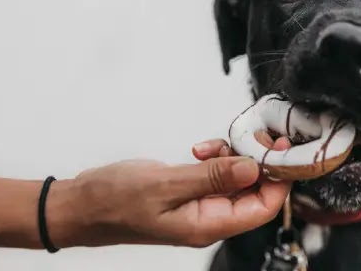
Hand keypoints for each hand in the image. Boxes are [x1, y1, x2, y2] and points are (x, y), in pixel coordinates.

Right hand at [48, 133, 291, 248]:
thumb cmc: (114, 200)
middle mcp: (209, 219)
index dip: (279, 179)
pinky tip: (201, 149)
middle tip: (252, 135)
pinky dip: (216, 157)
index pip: (263, 207)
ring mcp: (199, 206)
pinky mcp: (189, 192)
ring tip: (216, 143)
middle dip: (258, 162)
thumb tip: (254, 168)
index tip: (280, 149)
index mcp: (208, 225)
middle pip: (255, 192)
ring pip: (236, 179)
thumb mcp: (166, 185)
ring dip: (234, 156)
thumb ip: (213, 176)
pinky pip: (216, 174)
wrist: (80, 205)